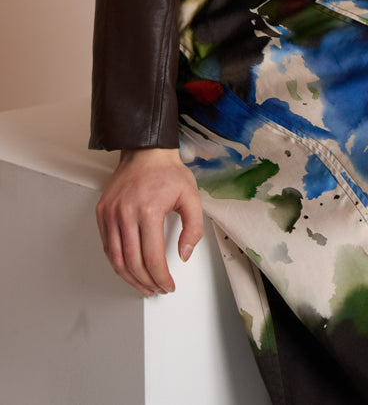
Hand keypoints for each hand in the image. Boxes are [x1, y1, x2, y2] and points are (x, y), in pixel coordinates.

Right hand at [95, 146, 204, 296]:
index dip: (161, 277)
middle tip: (156, 288)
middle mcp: (126, 214)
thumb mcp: (191, 197)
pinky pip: (107, 245)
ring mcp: (111, 213)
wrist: (146, 151)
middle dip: (146, 282)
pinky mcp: (102, 212)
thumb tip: (183, 255)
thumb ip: (193, 229)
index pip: (152, 258)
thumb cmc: (168, 172)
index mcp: (149, 211)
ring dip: (129, 277)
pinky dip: (116, 262)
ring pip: (116, 258)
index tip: (168, 285)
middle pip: (132, 262)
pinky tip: (128, 268)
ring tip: (142, 284)